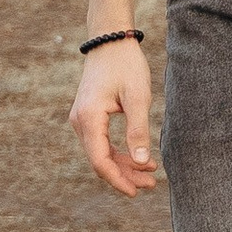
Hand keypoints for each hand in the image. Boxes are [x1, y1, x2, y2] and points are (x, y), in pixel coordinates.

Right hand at [69, 38, 158, 195]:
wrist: (110, 40)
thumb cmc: (125, 64)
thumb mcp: (137, 97)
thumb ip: (138, 131)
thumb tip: (141, 163)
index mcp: (89, 117)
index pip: (100, 160)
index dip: (118, 180)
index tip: (137, 192)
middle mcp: (80, 121)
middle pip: (99, 160)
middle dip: (125, 175)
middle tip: (152, 184)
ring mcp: (82, 119)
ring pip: (100, 153)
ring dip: (123, 165)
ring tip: (150, 173)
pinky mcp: (88, 116)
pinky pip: (101, 142)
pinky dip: (119, 152)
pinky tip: (139, 157)